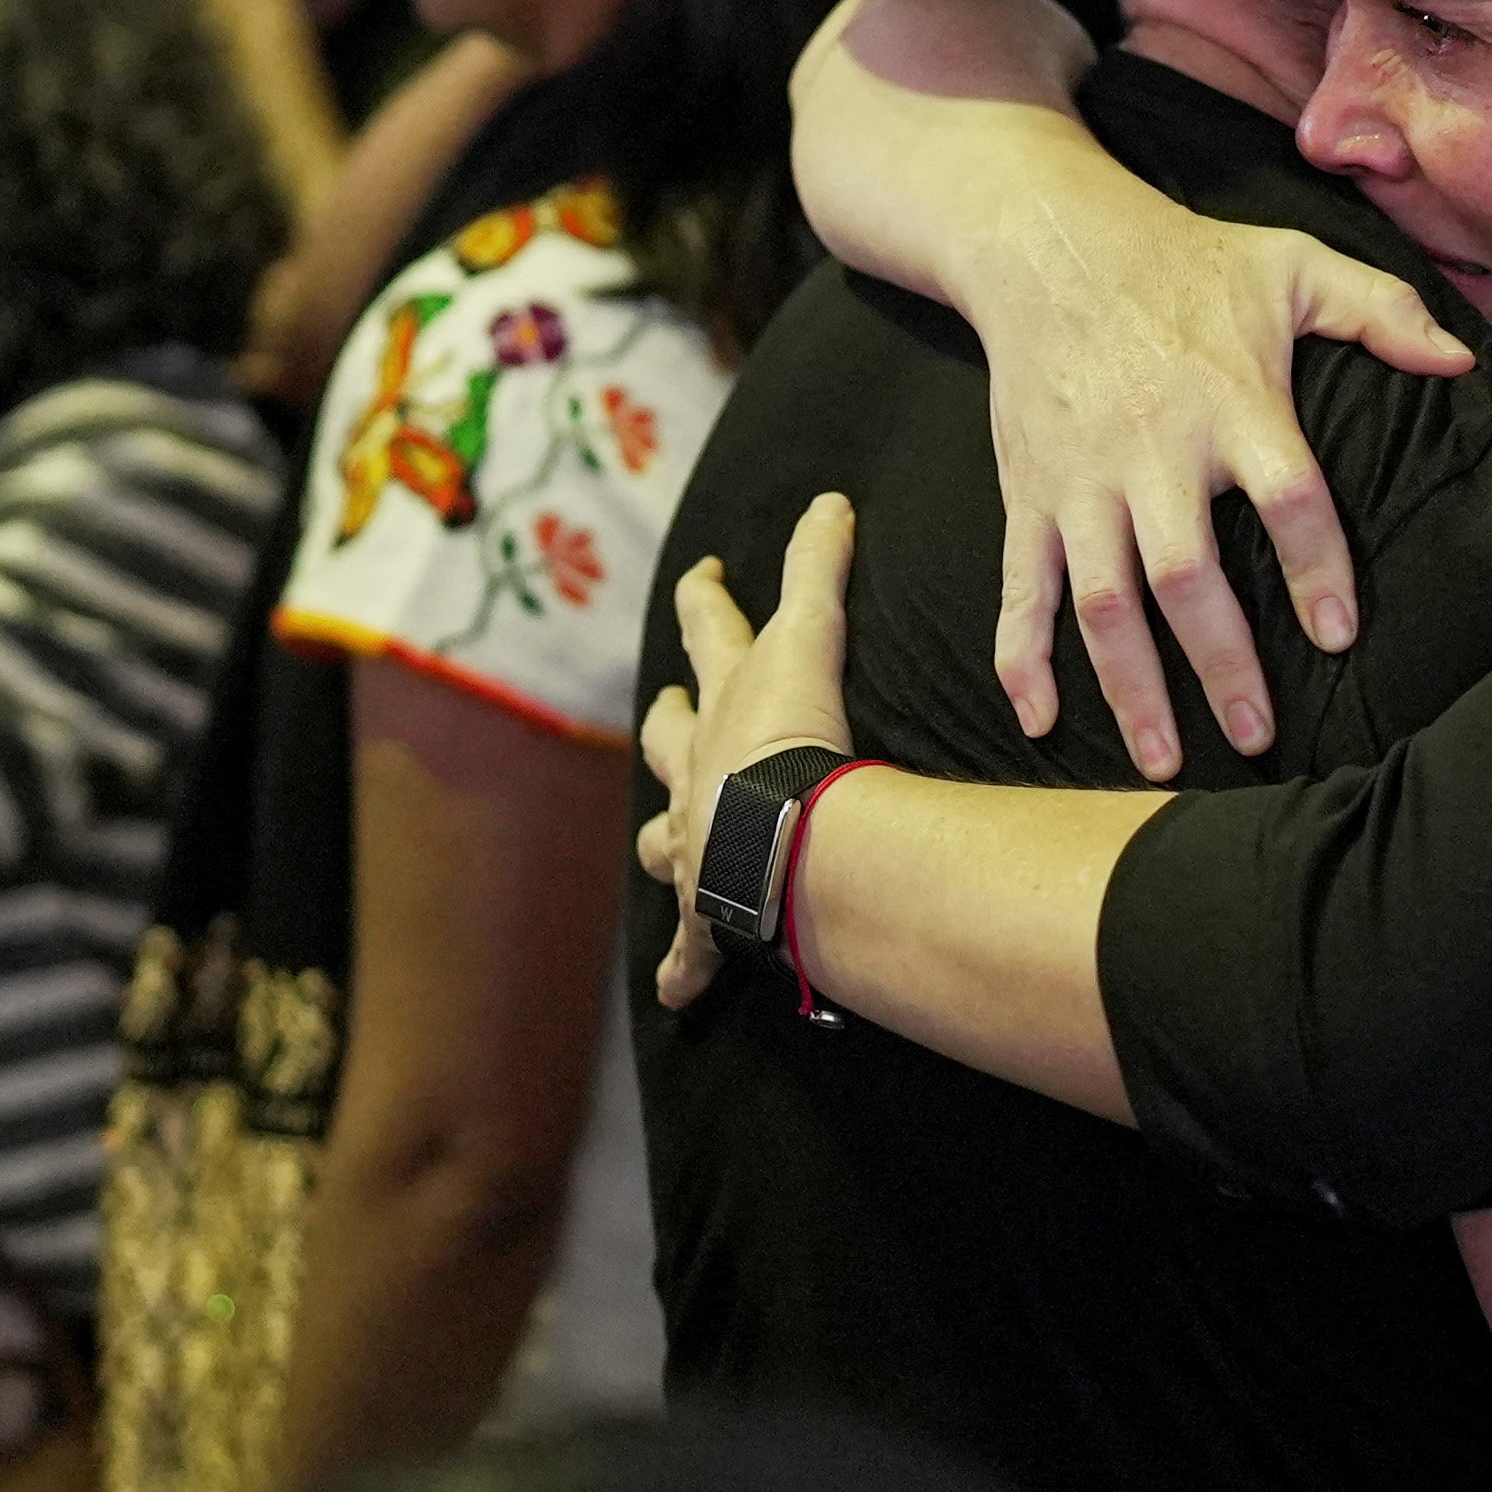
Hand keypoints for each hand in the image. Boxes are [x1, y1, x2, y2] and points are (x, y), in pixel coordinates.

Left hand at [633, 499, 861, 1012]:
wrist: (773, 838)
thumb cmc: (793, 740)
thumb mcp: (810, 639)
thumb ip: (821, 567)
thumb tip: (829, 498)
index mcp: (726, 705)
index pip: (708, 633)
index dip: (703, 599)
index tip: (700, 573)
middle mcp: (696, 772)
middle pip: (668, 733)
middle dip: (667, 717)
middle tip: (665, 706)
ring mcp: (697, 843)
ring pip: (666, 839)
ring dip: (666, 839)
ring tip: (663, 847)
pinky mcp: (712, 912)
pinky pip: (697, 947)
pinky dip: (687, 968)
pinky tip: (679, 993)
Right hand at [980, 208, 1468, 779]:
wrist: (1047, 243)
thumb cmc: (1187, 262)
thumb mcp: (1293, 264)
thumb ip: (1381, 311)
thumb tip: (1464, 361)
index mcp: (1229, 402)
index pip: (1287, 498)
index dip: (1317, 569)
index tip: (1340, 637)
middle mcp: (1151, 452)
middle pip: (1186, 576)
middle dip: (1220, 664)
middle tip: (1260, 738)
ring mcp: (1080, 481)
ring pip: (1101, 601)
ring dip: (1129, 687)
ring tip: (1164, 761)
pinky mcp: (1027, 493)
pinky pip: (1018, 587)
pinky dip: (1020, 656)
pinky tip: (1035, 719)